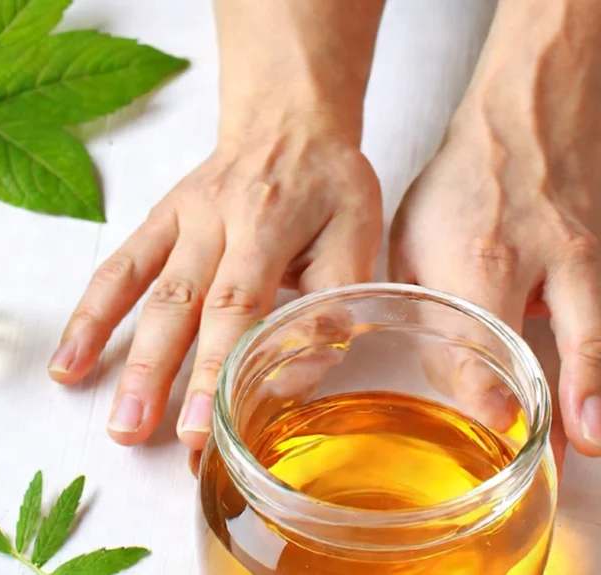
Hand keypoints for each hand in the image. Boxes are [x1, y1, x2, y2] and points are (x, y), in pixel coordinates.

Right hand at [49, 121, 381, 448]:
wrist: (286, 119)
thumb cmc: (326, 184)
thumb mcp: (356, 231)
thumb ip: (333, 299)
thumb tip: (296, 374)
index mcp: (269, 223)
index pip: (238, 304)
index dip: (216, 367)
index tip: (202, 428)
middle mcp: (216, 220)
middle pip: (180, 304)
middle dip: (156, 374)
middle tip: (137, 435)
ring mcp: (179, 220)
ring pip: (143, 292)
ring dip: (121, 356)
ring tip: (111, 420)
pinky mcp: (156, 221)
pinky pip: (118, 269)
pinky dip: (89, 315)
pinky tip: (68, 362)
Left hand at [389, 87, 600, 461]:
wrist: (526, 121)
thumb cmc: (460, 188)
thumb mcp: (414, 240)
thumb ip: (427, 310)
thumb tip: (447, 384)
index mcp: (481, 254)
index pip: (484, 329)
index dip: (488, 381)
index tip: (498, 420)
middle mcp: (545, 259)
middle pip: (571, 332)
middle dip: (576, 389)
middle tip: (575, 441)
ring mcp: (587, 259)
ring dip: (598, 387)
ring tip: (593, 435)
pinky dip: (600, 362)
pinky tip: (591, 403)